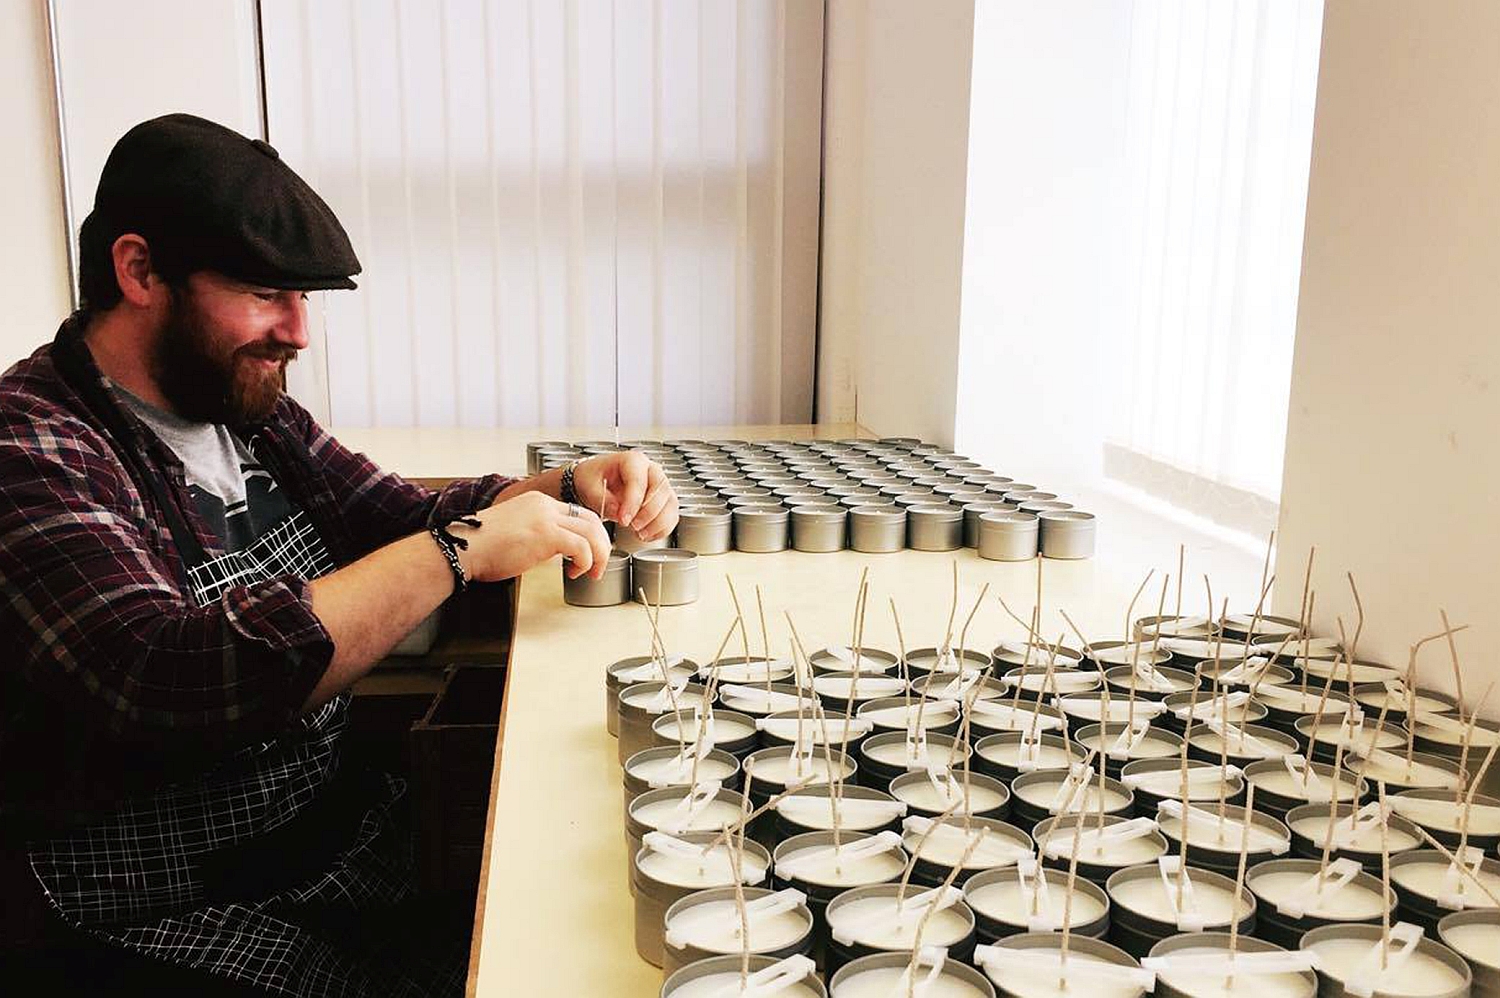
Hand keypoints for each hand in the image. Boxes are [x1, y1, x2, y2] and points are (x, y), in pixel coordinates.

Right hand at [453, 492, 611, 581]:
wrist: (461, 548)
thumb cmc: (481, 548)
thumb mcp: (517, 533)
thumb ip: (540, 536)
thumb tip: (558, 552)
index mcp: (538, 502)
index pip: (577, 514)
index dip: (589, 536)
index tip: (589, 554)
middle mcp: (545, 505)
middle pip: (592, 520)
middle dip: (601, 545)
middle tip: (598, 567)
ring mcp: (546, 518)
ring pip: (592, 532)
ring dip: (598, 556)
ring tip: (591, 573)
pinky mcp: (545, 534)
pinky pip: (582, 547)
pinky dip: (586, 562)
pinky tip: (574, 572)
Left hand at [573, 451, 678, 541]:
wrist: (596, 481)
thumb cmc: (594, 478)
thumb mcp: (589, 486)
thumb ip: (602, 499)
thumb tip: (619, 513)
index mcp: (632, 460)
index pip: (639, 481)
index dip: (633, 503)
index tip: (623, 519)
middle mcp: (650, 470)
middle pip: (661, 490)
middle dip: (648, 513)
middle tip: (633, 526)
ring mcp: (660, 485)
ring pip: (671, 503)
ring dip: (658, 523)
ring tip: (640, 533)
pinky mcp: (664, 500)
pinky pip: (672, 515)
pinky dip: (663, 528)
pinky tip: (647, 535)